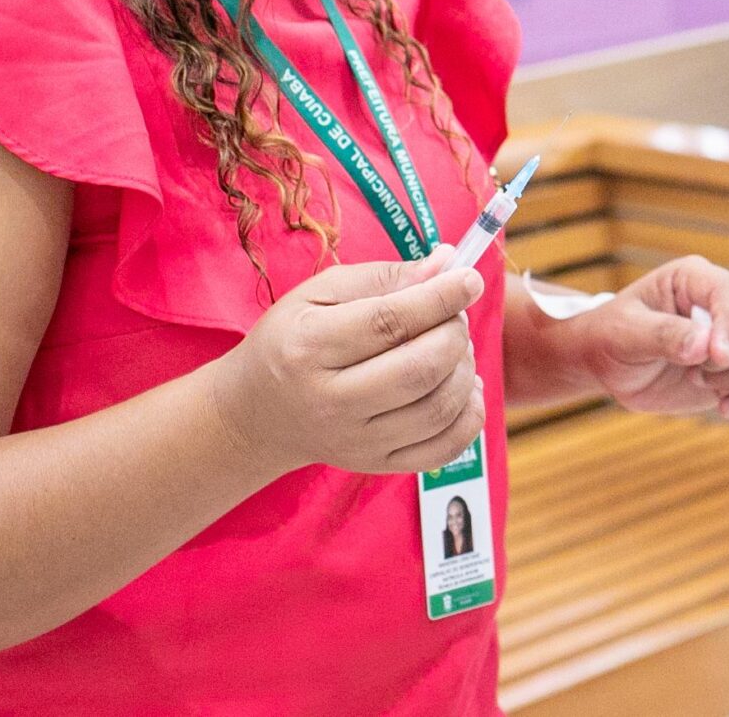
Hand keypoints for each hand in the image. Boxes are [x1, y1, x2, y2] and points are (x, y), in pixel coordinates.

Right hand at [207, 245, 486, 475]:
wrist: (257, 413)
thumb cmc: (293, 340)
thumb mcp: (320, 294)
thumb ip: (385, 277)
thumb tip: (447, 263)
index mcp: (309, 348)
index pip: (390, 322)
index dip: (441, 297)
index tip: (470, 279)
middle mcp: (331, 402)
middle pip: (419, 369)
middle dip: (455, 334)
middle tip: (455, 316)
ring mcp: (355, 442)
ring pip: (438, 410)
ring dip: (465, 370)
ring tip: (455, 347)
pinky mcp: (376, 465)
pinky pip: (443, 449)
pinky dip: (469, 415)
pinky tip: (463, 386)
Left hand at [564, 256, 728, 419]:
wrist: (609, 367)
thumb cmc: (611, 338)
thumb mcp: (625, 334)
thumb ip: (664, 336)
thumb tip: (704, 347)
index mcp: (696, 280)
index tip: (715, 359)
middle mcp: (725, 304)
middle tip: (692, 373)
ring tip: (699, 384)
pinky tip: (724, 409)